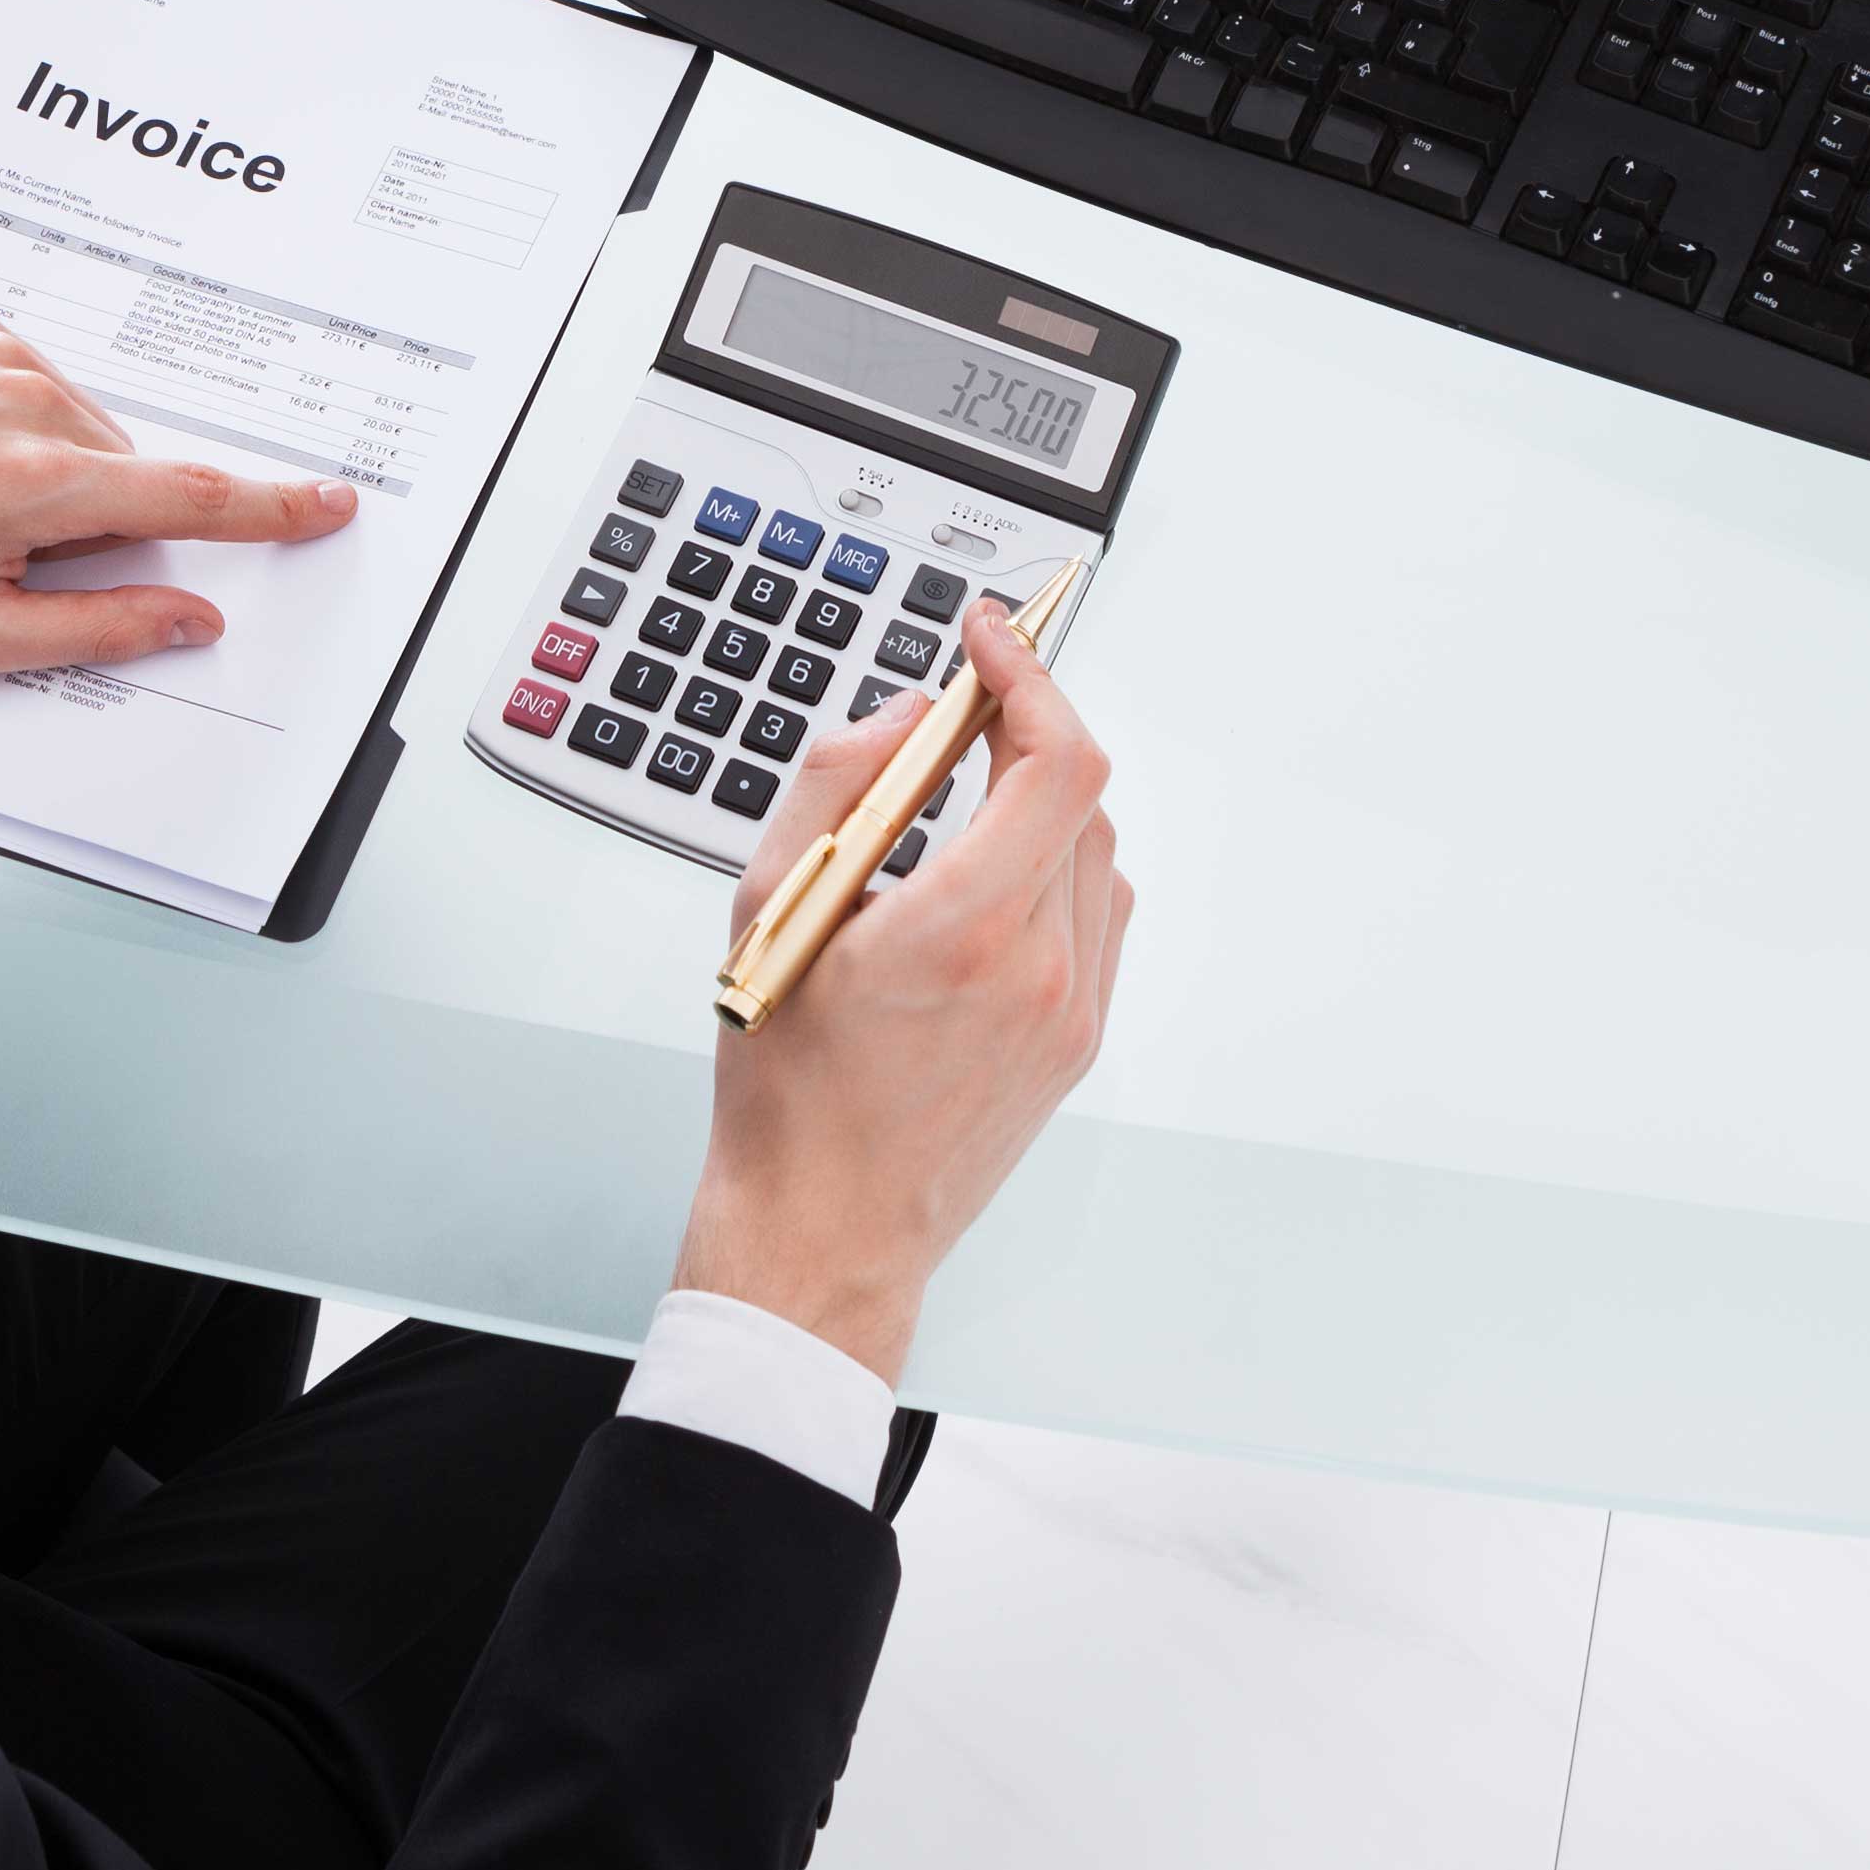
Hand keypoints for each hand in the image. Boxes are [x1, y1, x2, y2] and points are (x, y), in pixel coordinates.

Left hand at [0, 308, 354, 670]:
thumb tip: (190, 618)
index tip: (330, 504)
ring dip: (57, 476)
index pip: (188, 498)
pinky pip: (43, 387)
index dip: (270, 509)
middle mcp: (23, 401)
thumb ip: (97, 628)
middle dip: (96, 523)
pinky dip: (24, 429)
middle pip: (129, 472)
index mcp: (30, 482)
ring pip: (89, 431)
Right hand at [668, 596, 1133, 1383]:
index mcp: (964, 930)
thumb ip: (835, 786)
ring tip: (959, 803)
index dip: (1030, 678)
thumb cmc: (786, 1088)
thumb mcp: (771, 913)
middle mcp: (1040, 967)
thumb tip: (903, 714)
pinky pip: (1097, 912)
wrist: (823, 1227)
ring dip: (1041, 799)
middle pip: (1080, 793)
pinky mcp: (1080, 1039)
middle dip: (1024, 731)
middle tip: (955, 716)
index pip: (1057, 760)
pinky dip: (1055, 866)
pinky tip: (987, 880)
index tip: (986, 642)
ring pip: (1095, 850)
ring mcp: (1073, 1008)